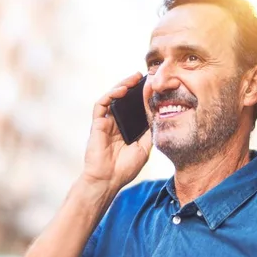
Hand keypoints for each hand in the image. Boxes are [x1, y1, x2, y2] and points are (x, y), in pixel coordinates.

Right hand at [82, 72, 151, 194]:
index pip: (136, 107)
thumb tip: (159, 111)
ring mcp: (106, 122)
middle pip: (125, 99)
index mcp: (128, 129)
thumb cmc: (125, 168)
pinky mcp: (97, 124)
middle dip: (134, 86)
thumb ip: (150, 130)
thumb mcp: (145, 147)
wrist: (108, 180)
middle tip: (146, 76)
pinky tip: (121, 90)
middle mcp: (117, 123)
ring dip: (123, 85)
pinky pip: (101, 104)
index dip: (145, 96)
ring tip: (135, 77)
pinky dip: (110, 95)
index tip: (157, 86)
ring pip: (113, 97)